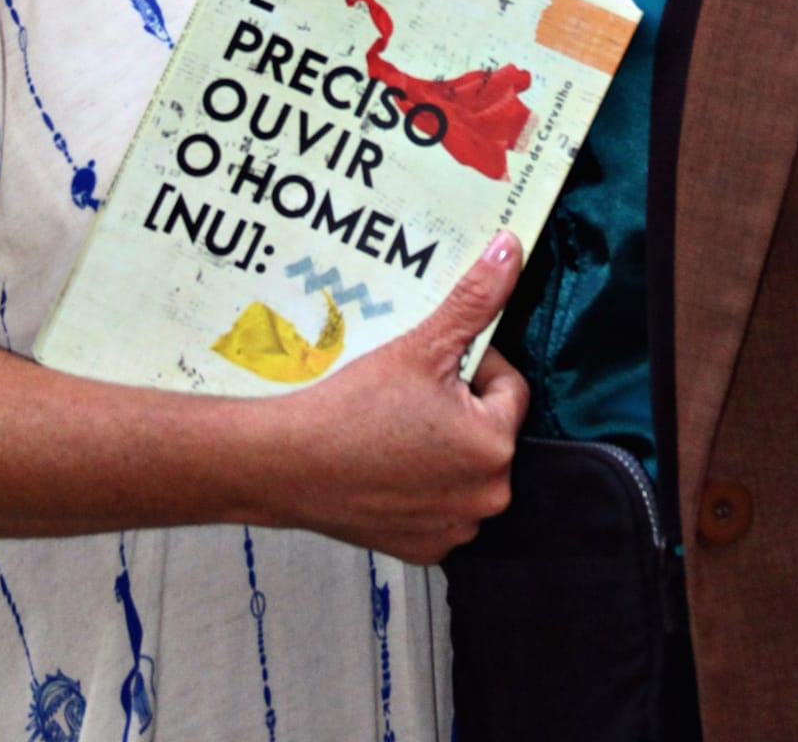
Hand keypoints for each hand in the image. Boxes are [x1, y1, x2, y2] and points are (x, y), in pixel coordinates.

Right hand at [260, 233, 528, 562]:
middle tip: (409, 396)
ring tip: (395, 427)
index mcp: (495, 446)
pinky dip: (422, 485)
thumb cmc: (352, 407)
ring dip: (443, 447)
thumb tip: (511, 248)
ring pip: (465, 466)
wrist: (286, 463)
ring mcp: (455, 529)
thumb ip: (475, 299)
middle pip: (489, 428)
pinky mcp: (425, 549)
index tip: (428, 367)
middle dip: (459, 408)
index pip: (508, 386)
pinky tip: (387, 465)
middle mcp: (487, 498)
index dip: (470, 367)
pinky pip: (440, 504)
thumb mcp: (421, 345)